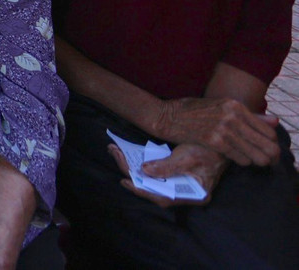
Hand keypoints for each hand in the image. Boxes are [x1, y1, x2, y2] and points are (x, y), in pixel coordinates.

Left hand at [108, 141, 226, 207]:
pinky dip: (142, 164)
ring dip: (134, 167)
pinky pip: (156, 172)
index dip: (142, 190)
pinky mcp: (176, 173)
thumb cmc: (209, 150)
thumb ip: (167, 167)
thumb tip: (145, 172)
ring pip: (152, 180)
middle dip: (132, 174)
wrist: (222, 139)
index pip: (163, 198)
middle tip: (114, 155)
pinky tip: (129, 155)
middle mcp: (186, 192)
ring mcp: (181, 183)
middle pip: (154, 189)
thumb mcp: (187, 158)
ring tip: (116, 152)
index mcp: (193, 194)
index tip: (125, 180)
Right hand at [155, 97, 280, 165]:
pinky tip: (237, 159)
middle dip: (270, 155)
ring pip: (256, 154)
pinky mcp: (214, 141)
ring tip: (252, 162)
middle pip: (266, 143)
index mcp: (235, 105)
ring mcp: (223, 128)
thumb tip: (275, 121)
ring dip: (256, 160)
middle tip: (268, 161)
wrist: (165, 116)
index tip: (269, 150)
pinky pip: (239, 158)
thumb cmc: (191, 111)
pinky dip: (241, 161)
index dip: (272, 143)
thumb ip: (248, 115)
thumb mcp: (220, 106)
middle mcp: (232, 115)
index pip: (268, 130)